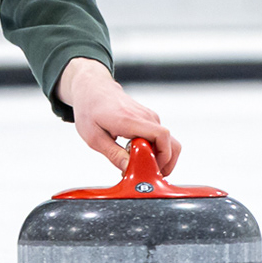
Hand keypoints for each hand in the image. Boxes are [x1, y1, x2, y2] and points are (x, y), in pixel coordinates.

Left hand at [56, 57, 180, 173]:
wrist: (92, 88)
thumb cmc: (90, 109)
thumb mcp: (94, 137)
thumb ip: (114, 155)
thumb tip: (129, 169)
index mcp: (131, 120)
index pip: (162, 137)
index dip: (162, 158)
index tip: (149, 170)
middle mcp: (145, 117)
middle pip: (171, 143)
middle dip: (165, 163)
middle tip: (149, 174)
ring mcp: (149, 117)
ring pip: (167, 142)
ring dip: (159, 158)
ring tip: (141, 165)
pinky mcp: (149, 119)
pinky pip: (160, 139)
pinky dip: (155, 151)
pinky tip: (139, 156)